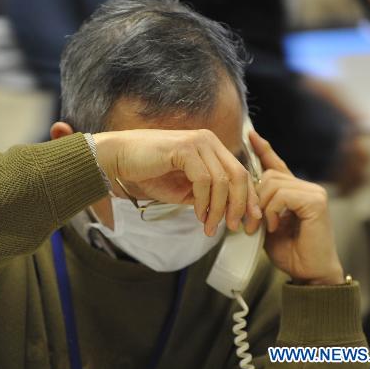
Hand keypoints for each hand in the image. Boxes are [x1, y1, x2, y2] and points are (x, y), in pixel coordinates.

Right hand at [93, 129, 261, 235]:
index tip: (250, 219)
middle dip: (239, 205)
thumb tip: (224, 212)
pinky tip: (198, 214)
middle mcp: (209, 141)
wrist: (119, 158)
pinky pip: (203, 180)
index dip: (248, 197)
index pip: (240, 172)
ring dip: (218, 209)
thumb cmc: (148, 171)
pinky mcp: (185, 148)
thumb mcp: (183, 188)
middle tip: (234, 227)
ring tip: (209, 226)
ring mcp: (198, 142)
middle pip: (238, 175)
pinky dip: (204, 201)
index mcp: (211, 147)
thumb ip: (204, 195)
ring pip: (222, 180)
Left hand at [250, 131, 343, 285]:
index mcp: (294, 191)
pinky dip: (273, 211)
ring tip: (263, 227)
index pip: (276, 164)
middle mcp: (306, 187)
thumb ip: (261, 205)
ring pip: (272, 184)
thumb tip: (244, 190)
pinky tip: (276, 226)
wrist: (309, 272)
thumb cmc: (289, 251)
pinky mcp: (316, 202)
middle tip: (249, 224)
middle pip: (268, 175)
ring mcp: (313, 193)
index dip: (263, 149)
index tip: (249, 135)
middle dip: (253, 198)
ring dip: (262, 208)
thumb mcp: (267, 223)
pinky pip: (282, 195)